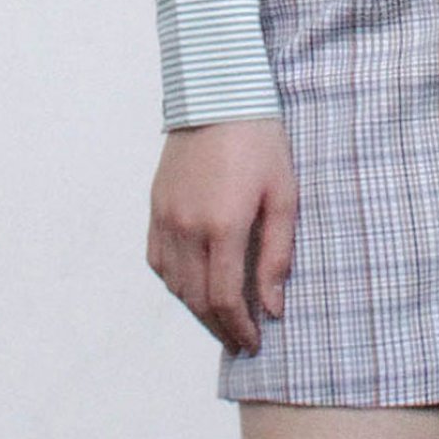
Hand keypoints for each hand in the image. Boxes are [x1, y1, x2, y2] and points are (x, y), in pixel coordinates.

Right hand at [147, 119, 297, 352]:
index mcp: (221, 226)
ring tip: (221, 320)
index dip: (239, 328)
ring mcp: (165, 217)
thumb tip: (273, 306)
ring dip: (196, 309)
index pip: (225, 298)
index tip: (253, 343)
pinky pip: (158, 260)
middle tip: (239, 341)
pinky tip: (192, 287)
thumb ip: (277, 254)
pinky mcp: (155, 207)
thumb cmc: (260, 142)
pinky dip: (174, 282)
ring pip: (174, 284)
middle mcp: (186, 227)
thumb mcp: (282, 196)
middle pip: (196, 299)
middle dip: (219, 327)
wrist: (218, 96)